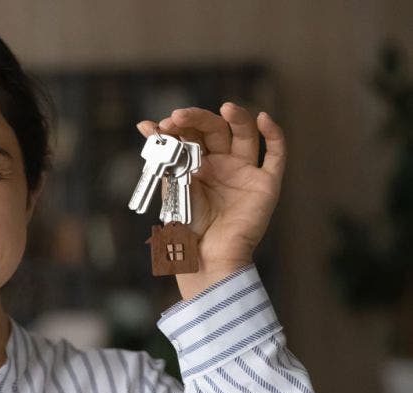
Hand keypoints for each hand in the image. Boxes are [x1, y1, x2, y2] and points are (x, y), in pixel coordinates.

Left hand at [136, 102, 285, 299]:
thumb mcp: (171, 184)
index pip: (193, 133)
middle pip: (215, 129)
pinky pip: (275, 155)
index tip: (163, 125)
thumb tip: (144, 124)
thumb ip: (164, 154)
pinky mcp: (266, 184)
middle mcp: (223, 163)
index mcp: (199, 163)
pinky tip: (263, 119)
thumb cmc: (186, 226)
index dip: (180, 126)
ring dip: (237, 118)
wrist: (204, 256)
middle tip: (178, 118)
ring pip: (245, 135)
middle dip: (197, 120)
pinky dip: (273, 135)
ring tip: (225, 108)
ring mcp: (245, 171)